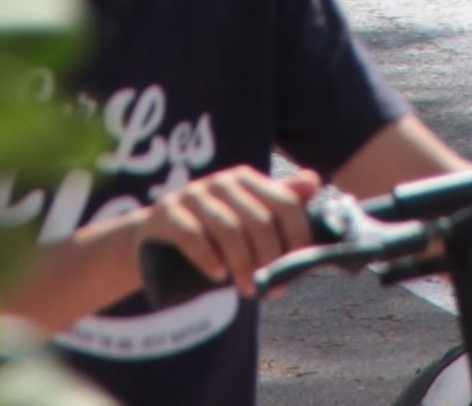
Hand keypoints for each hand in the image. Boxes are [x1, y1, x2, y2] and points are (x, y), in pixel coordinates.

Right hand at [139, 159, 321, 294]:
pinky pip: (191, 233)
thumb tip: (314, 181)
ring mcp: (193, 195)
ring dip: (243, 263)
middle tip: (271, 290)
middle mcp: (222, 181)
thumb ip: (279, 204)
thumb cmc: (212, 233)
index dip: (296, 239)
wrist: (156, 237)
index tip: (295, 273)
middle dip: (270, 259)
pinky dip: (208, 255)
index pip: (285, 204)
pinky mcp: (166, 213)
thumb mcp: (246, 219)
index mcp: (247, 180)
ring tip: (248, 290)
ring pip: (228, 227)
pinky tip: (217, 275)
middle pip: (259, 219)